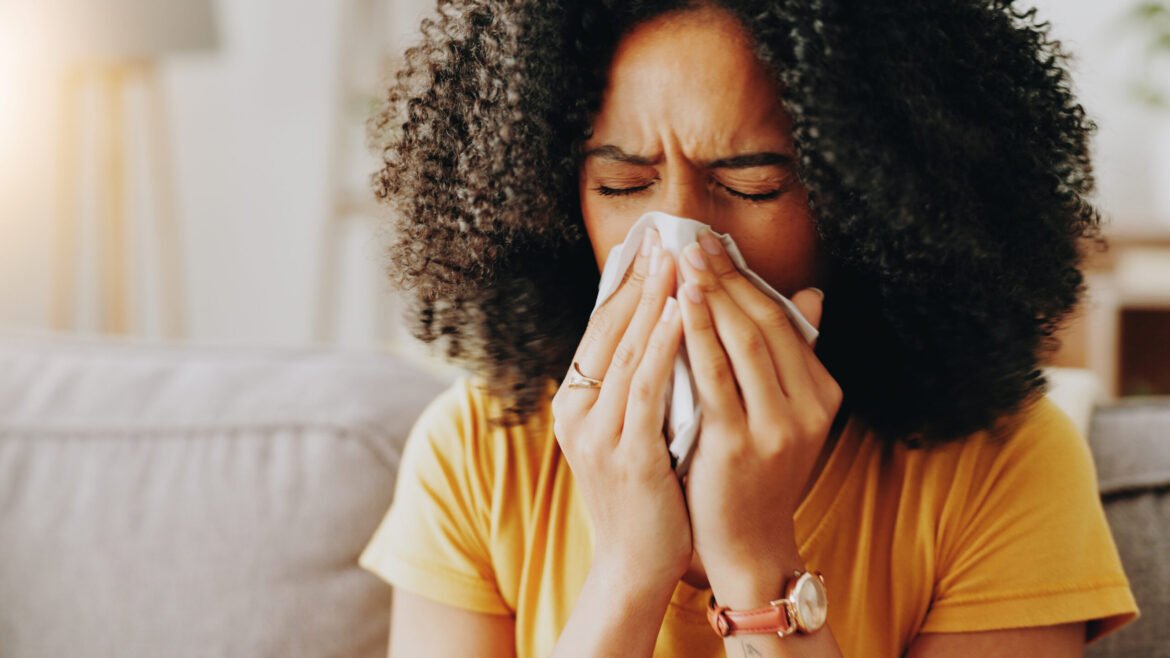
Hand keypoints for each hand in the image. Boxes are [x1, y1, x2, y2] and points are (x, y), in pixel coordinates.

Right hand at [551, 229, 691, 592]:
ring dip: (653, 300)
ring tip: (677, 260)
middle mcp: (575, 413)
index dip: (625, 287)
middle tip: (666, 236)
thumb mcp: (632, 434)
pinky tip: (684, 313)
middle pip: (606, 331)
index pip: (599, 331)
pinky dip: (662, 346)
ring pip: (624, 351)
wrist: (634, 566)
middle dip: (639, 280)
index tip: (651, 247)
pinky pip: (644, 387)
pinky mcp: (624, 454)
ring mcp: (595, 434)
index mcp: (574, 405)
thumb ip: (642, 386)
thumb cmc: (644, 498)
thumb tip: (668, 335)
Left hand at [676, 229, 842, 606]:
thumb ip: (793, 357)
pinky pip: (715, 378)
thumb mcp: (785, 415)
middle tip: (694, 238)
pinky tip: (678, 307)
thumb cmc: (756, 474)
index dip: (746, 278)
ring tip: (686, 259)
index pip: (782, 322)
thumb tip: (810, 295)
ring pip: (743, 343)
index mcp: (822, 395)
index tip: (714, 244)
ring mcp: (776, 427)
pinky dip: (696, 336)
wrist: (748, 546)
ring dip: (713, 295)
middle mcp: (807, 408)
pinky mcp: (738, 445)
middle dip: (727, 276)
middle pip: (764, 324)